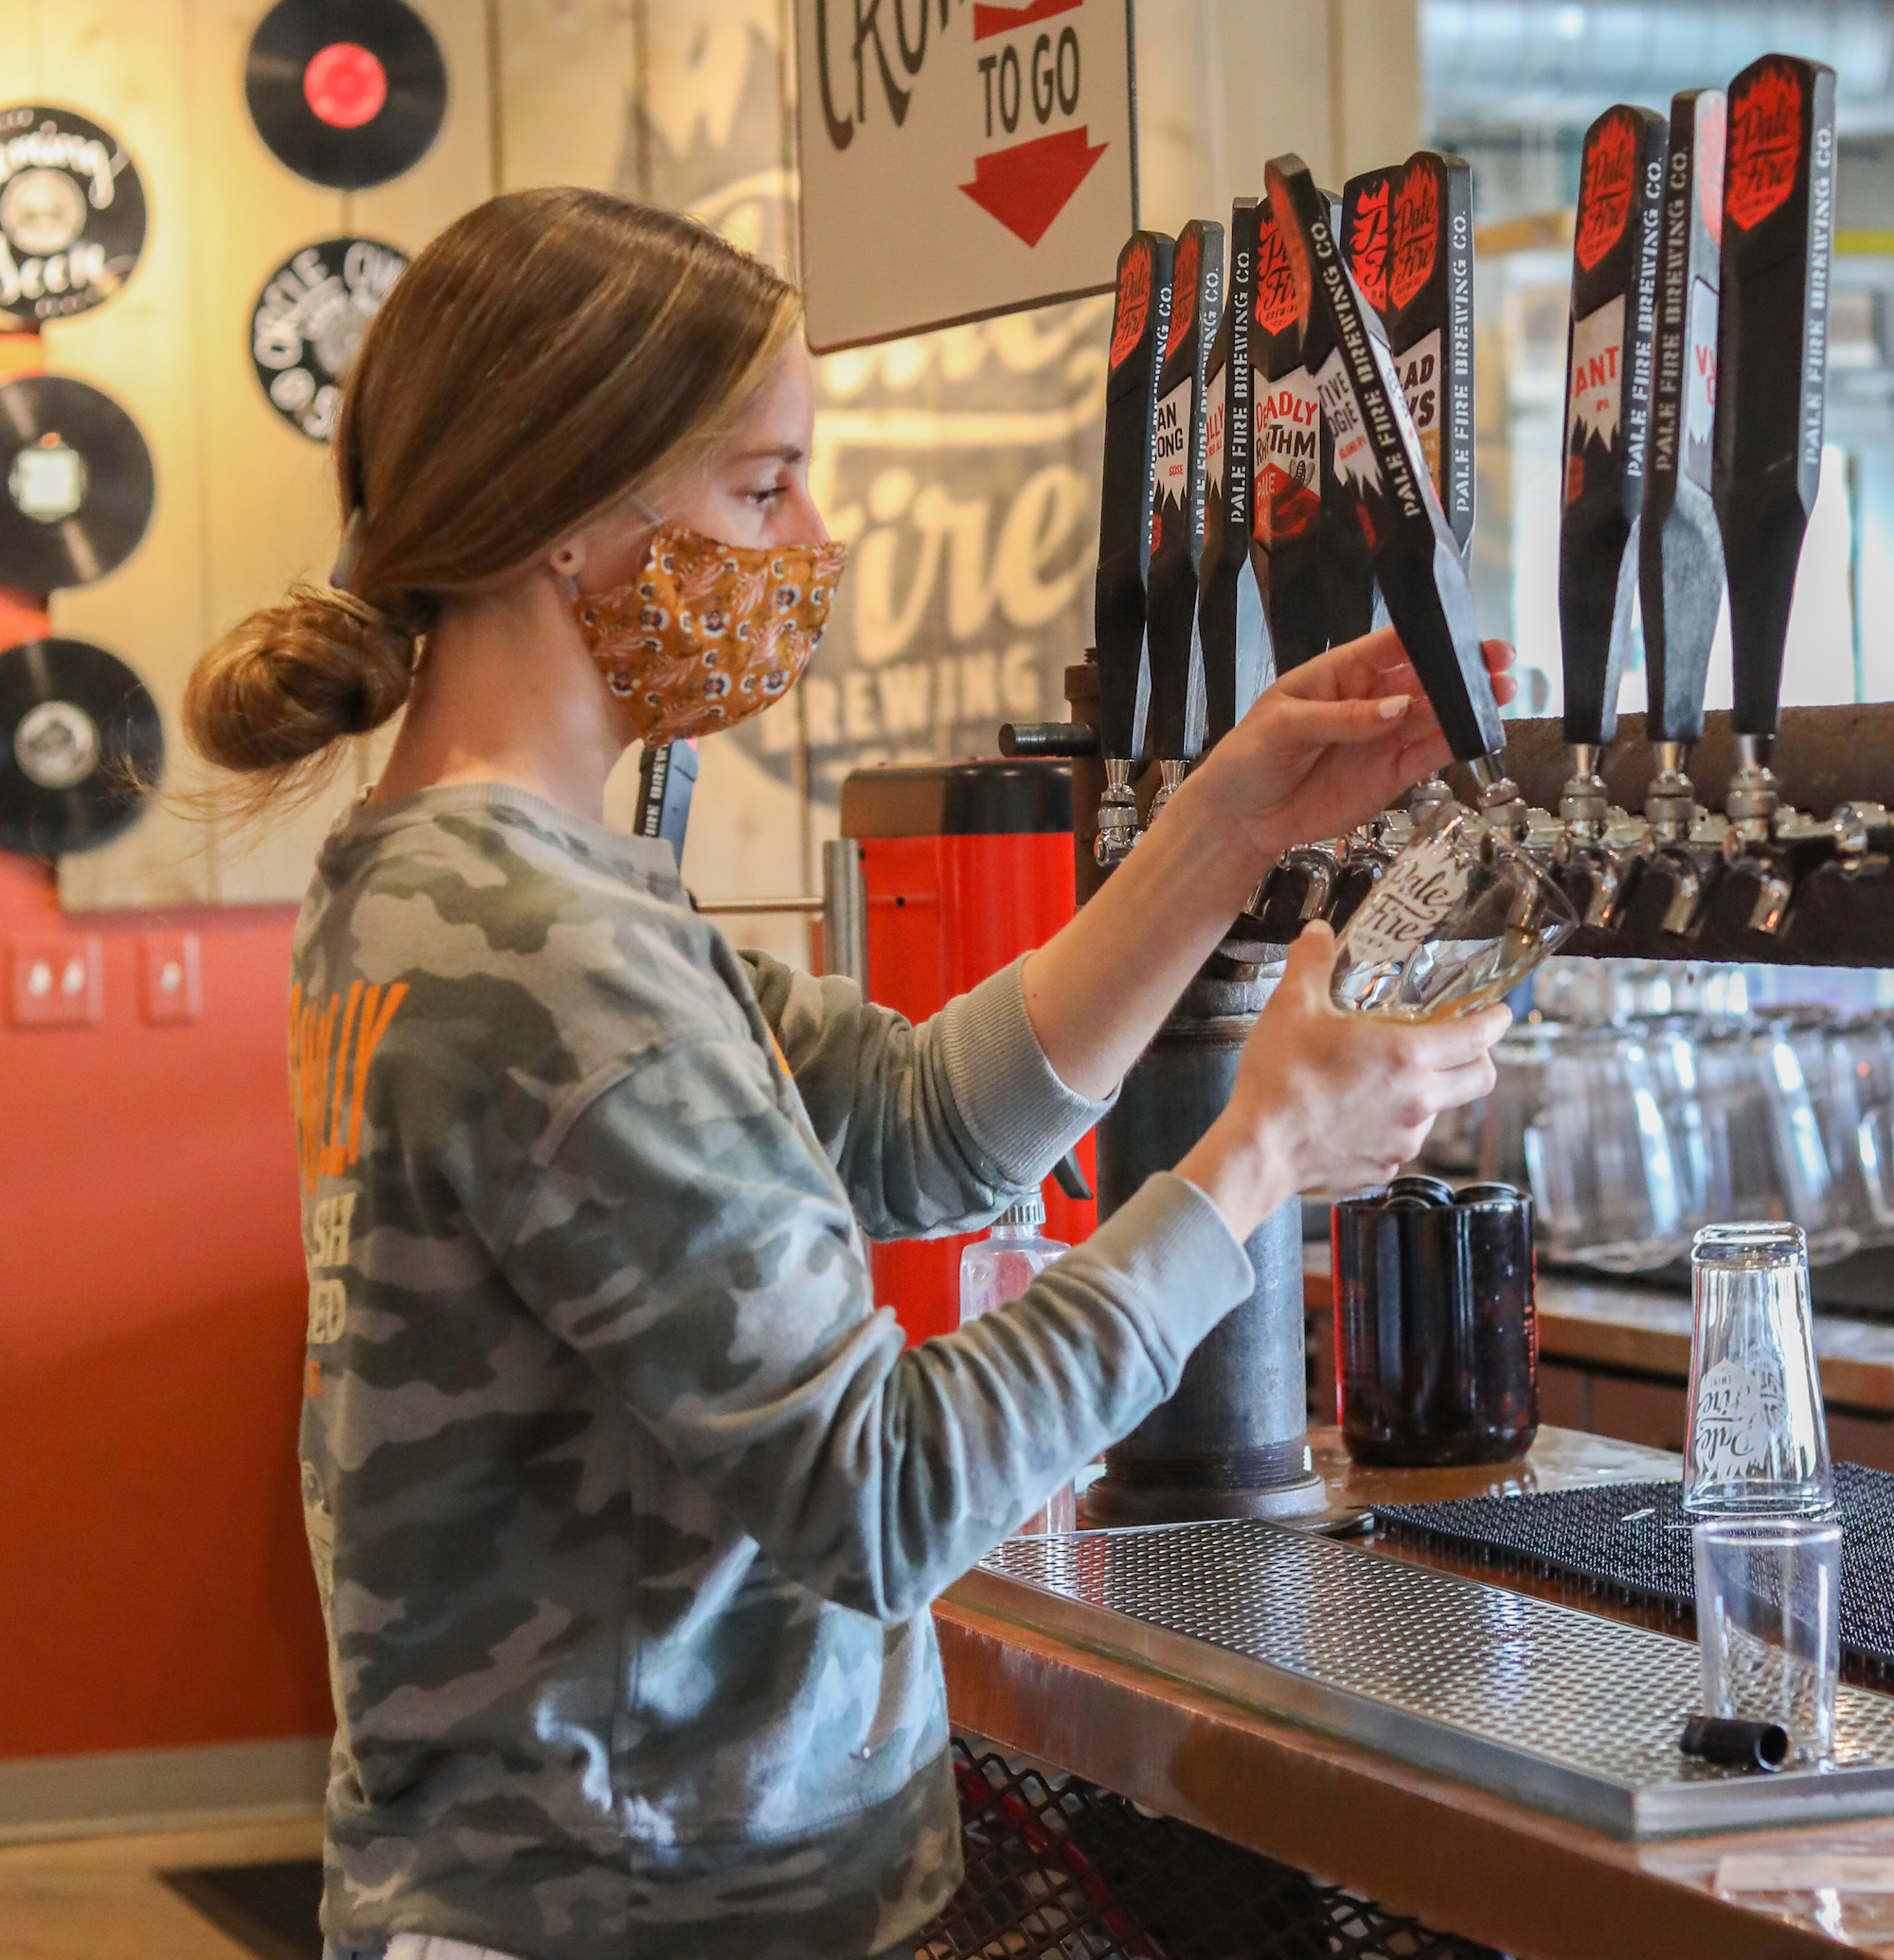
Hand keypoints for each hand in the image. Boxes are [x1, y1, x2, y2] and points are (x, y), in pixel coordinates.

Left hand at [1174, 630, 1516, 864]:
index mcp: (1340, 674)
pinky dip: (1453, 745)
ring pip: (1432, 716)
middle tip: (1498, 663)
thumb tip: (1396, 709)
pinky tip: (1477, 733)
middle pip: (1422, 680)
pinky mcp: (1390, 776)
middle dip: (1459, 671)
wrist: (1241, 818)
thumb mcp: (1285, 726)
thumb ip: (1342, 717)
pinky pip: (1427, 755)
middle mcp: (1369, 701)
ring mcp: (1382, 739)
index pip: (1389, 647)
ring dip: (1465, 706)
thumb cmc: (1250, 758)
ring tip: (1500, 695)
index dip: (1426, 638)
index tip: (1462, 633)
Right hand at [1177, 923, 1509, 1239]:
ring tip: (1386, 1078)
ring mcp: (1404, 1140)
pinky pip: (1402, 1141)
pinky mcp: (1383, 1168)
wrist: (1258, 1151)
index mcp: (1409, 1056)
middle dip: (1477, 1057)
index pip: (1478, 1036)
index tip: (1498, 1012)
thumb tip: (1320, 933)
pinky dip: (1391, 1125)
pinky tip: (1356, 1114)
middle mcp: (1419, 1101)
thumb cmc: (1280, 1078)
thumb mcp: (1292, 1006)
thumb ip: (1312, 962)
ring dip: (1427, 1091)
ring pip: (1439, 1111)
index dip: (1495, 1020)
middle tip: (1455, 1042)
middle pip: (1479, 1079)